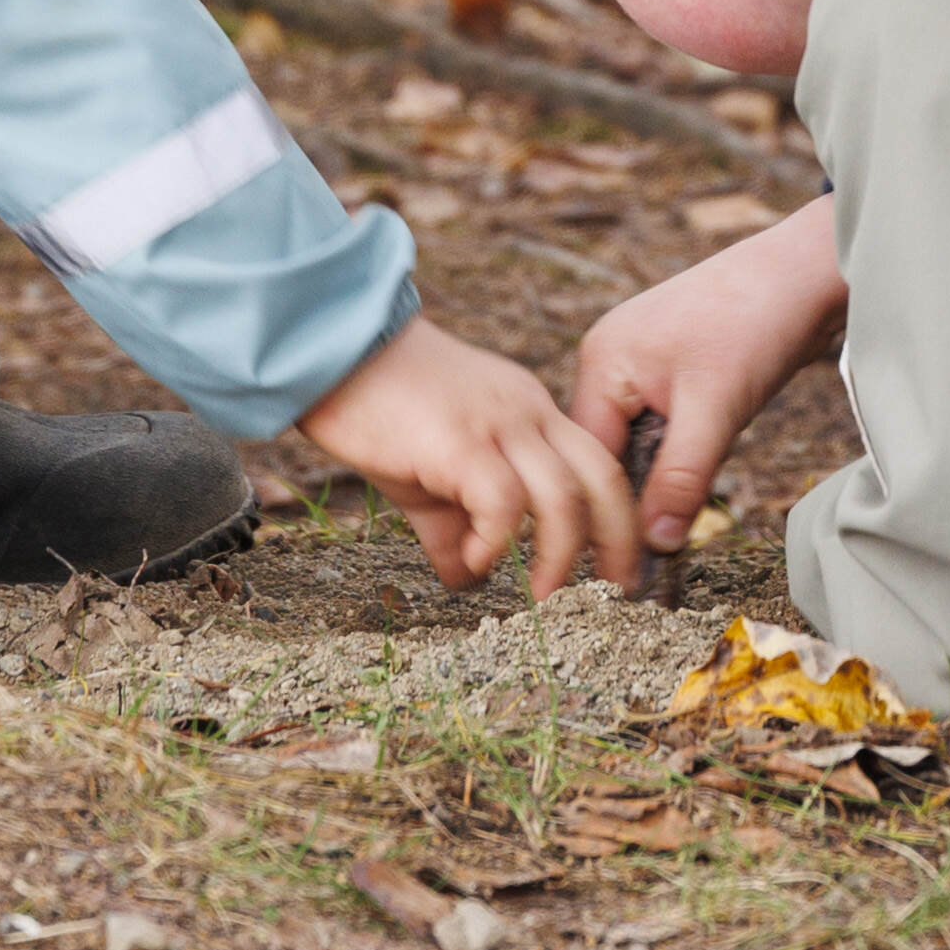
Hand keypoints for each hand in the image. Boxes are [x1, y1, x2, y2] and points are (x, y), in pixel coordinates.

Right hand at [296, 317, 640, 599]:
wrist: (331, 351)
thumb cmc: (378, 408)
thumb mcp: (430, 472)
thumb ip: (456, 523)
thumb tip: (467, 580)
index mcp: (532, 412)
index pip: (598, 465)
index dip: (615, 519)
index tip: (615, 569)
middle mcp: (528, 412)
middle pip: (603, 478)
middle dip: (618, 542)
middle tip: (617, 593)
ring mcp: (498, 425)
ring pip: (564, 496)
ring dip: (561, 556)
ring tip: (544, 598)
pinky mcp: (459, 442)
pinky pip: (502, 502)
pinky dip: (498, 542)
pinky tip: (476, 561)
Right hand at [568, 197, 845, 561]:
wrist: (809, 270)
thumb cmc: (757, 324)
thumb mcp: (715, 411)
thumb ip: (680, 479)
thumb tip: (656, 545)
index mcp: (601, 361)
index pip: (588, 455)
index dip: (610, 511)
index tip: (630, 564)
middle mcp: (610, 356)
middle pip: (608, 449)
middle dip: (639, 491)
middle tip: (665, 542)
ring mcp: (641, 356)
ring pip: (639, 438)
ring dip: (665, 470)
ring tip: (691, 496)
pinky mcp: (674, 362)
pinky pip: (663, 420)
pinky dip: (683, 446)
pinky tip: (709, 452)